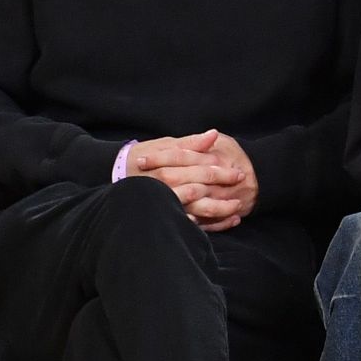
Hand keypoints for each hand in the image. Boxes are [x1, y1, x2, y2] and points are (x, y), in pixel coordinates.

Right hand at [127, 129, 257, 230]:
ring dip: (221, 210)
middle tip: (242, 184)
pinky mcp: (169, 217)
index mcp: (165, 168)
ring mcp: (167, 204)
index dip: (220, 169)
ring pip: (198, 209)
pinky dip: (215, 225)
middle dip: (223, 186)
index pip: (197, 167)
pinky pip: (195, 224)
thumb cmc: (144, 158)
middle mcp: (165, 188)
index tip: (238, 171)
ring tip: (238, 207)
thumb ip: (189, 144)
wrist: (118, 175)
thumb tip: (213, 135)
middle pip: (199, 188)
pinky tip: (231, 221)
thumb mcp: (163, 146)